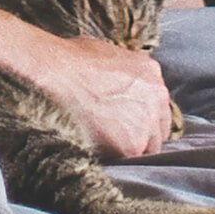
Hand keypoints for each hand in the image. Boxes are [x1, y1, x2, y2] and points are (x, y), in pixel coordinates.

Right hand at [21, 35, 171, 158]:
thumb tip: (114, 82)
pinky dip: (117, 158)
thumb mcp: (106, 54)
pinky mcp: (134, 144)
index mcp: (151, 73)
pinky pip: (131, 159)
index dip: (143, 116)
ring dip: (131, 149)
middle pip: (158, 127)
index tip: (129, 122)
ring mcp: (148, 122)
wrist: (56, 75)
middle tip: (118, 139)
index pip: (157, 104)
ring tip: (107, 147)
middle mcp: (157, 97)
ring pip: (148, 147)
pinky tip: (101, 152)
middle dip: (142, 134)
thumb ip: (122, 73)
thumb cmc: (70, 61)